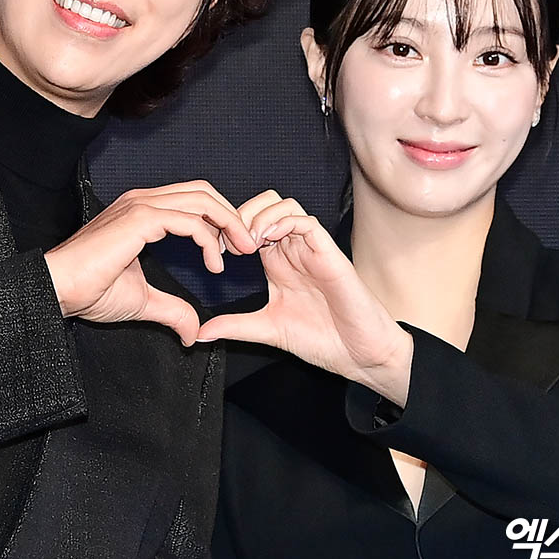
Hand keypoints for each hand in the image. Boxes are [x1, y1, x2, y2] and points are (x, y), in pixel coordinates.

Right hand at [45, 181, 258, 345]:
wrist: (57, 289)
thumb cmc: (87, 290)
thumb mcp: (142, 301)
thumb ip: (171, 309)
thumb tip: (192, 331)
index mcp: (141, 212)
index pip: (192, 200)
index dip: (218, 220)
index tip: (232, 250)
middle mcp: (142, 201)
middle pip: (202, 191)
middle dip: (230, 216)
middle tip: (247, 246)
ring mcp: (140, 206)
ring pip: (200, 199)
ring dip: (227, 223)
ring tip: (241, 251)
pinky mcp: (140, 218)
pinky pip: (189, 220)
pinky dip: (209, 239)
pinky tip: (215, 264)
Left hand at [197, 191, 413, 403]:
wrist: (358, 354)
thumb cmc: (322, 339)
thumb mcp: (267, 329)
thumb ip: (235, 326)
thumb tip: (200, 333)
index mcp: (277, 262)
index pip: (250, 224)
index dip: (229, 228)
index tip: (214, 248)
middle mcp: (293, 250)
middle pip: (266, 204)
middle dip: (241, 214)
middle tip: (227, 240)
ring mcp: (311, 249)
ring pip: (285, 206)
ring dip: (260, 216)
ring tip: (246, 241)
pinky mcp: (328, 253)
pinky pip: (306, 222)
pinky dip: (284, 223)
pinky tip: (267, 241)